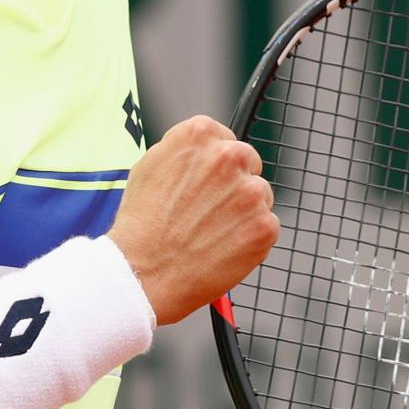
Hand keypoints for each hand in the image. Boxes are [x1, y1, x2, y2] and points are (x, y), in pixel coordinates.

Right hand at [107, 116, 277, 323]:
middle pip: (247, 162)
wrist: (144, 274)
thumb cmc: (141, 226)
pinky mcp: (264, 225)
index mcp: (199, 134)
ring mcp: (250, 192)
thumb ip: (182, 151)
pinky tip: (222, 247)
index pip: (224, 138)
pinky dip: (250, 237)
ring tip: (211, 232)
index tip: (206, 181)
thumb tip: (203, 150)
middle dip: (234, 183)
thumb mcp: (149, 167)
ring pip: (260, 195)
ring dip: (244, 210)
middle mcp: (228, 156)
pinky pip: (267, 225)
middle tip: (209, 210)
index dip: (214, 163)